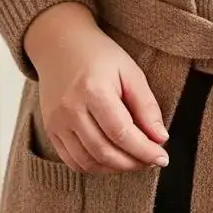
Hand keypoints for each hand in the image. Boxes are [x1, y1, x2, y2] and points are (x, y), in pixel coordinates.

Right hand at [23, 2, 169, 172]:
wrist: (59, 44)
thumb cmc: (98, 55)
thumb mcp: (130, 72)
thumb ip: (146, 106)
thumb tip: (160, 138)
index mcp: (93, 91)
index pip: (122, 134)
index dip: (145, 151)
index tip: (162, 158)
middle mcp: (70, 109)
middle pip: (105, 152)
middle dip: (133, 163)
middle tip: (151, 161)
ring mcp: (56, 122)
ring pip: (88, 162)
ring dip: (116, 168)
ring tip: (134, 160)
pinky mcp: (50, 130)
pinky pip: (72, 161)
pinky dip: (95, 167)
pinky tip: (112, 159)